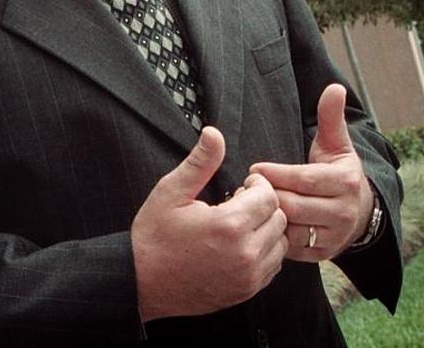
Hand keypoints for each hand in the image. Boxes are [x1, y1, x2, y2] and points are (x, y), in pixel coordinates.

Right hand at [133, 126, 288, 320]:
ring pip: (280, 243)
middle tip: (238, 203)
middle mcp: (245, 253)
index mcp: (228, 225)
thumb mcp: (171, 191)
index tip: (242, 185)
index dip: (257, 185)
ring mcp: (248, 276)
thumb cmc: (154, 235)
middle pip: (279, 218)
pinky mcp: (248, 290)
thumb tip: (214, 133)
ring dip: (266, 229)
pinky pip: (273, 265)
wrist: (142, 281)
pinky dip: (264, 251)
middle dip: (263, 205)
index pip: (269, 196)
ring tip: (239, 224)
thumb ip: (200, 162)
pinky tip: (239, 244)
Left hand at [250, 84, 372, 260]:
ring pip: (290, 229)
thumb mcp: (336, 144)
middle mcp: (343, 212)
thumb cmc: (336, 171)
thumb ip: (330, 117)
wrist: (358, 213)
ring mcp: (334, 237)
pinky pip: (289, 248)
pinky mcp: (322, 255)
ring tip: (249, 204)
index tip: (254, 169)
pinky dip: (272, 236)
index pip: (302, 179)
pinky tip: (260, 223)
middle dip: (266, 195)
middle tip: (245, 186)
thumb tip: (334, 87)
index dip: (274, 174)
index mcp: (345, 182)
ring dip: (266, 217)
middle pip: (292, 205)